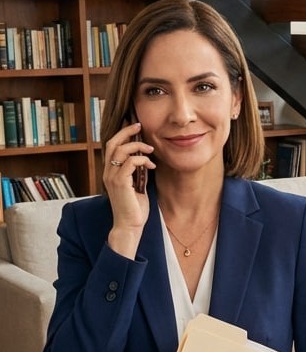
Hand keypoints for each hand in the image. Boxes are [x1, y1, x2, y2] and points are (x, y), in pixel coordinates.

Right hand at [104, 122, 153, 250]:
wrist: (129, 226)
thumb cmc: (134, 208)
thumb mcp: (137, 185)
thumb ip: (137, 171)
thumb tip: (145, 158)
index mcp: (110, 172)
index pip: (112, 146)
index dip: (122, 134)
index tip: (136, 127)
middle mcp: (108, 172)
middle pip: (113, 143)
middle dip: (126, 131)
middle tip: (140, 126)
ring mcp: (112, 177)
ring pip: (121, 151)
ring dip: (138, 146)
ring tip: (151, 150)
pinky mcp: (120, 183)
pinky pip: (129, 163)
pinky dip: (142, 160)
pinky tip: (152, 165)